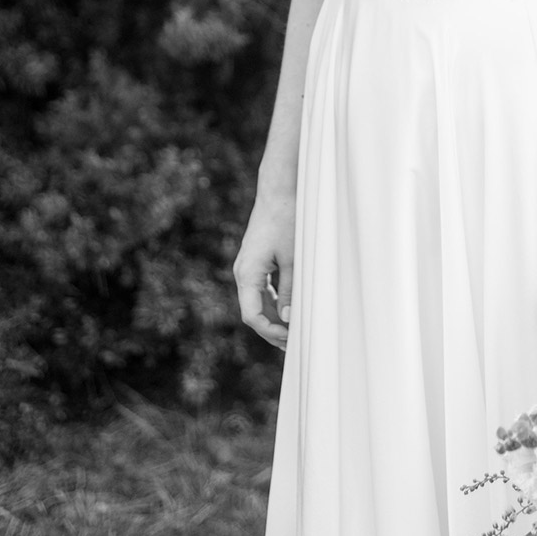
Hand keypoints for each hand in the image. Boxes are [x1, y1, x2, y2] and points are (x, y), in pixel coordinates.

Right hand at [234, 193, 294, 350]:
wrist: (279, 191)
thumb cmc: (287, 222)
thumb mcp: (293, 260)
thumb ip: (289, 291)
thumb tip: (288, 318)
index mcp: (247, 274)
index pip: (251, 315)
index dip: (270, 332)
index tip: (290, 338)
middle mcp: (242, 272)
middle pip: (252, 311)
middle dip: (272, 329)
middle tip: (294, 344)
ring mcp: (247, 266)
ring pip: (256, 301)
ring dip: (272, 317)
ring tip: (292, 332)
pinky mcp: (255, 260)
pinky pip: (260, 289)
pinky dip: (272, 302)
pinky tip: (288, 310)